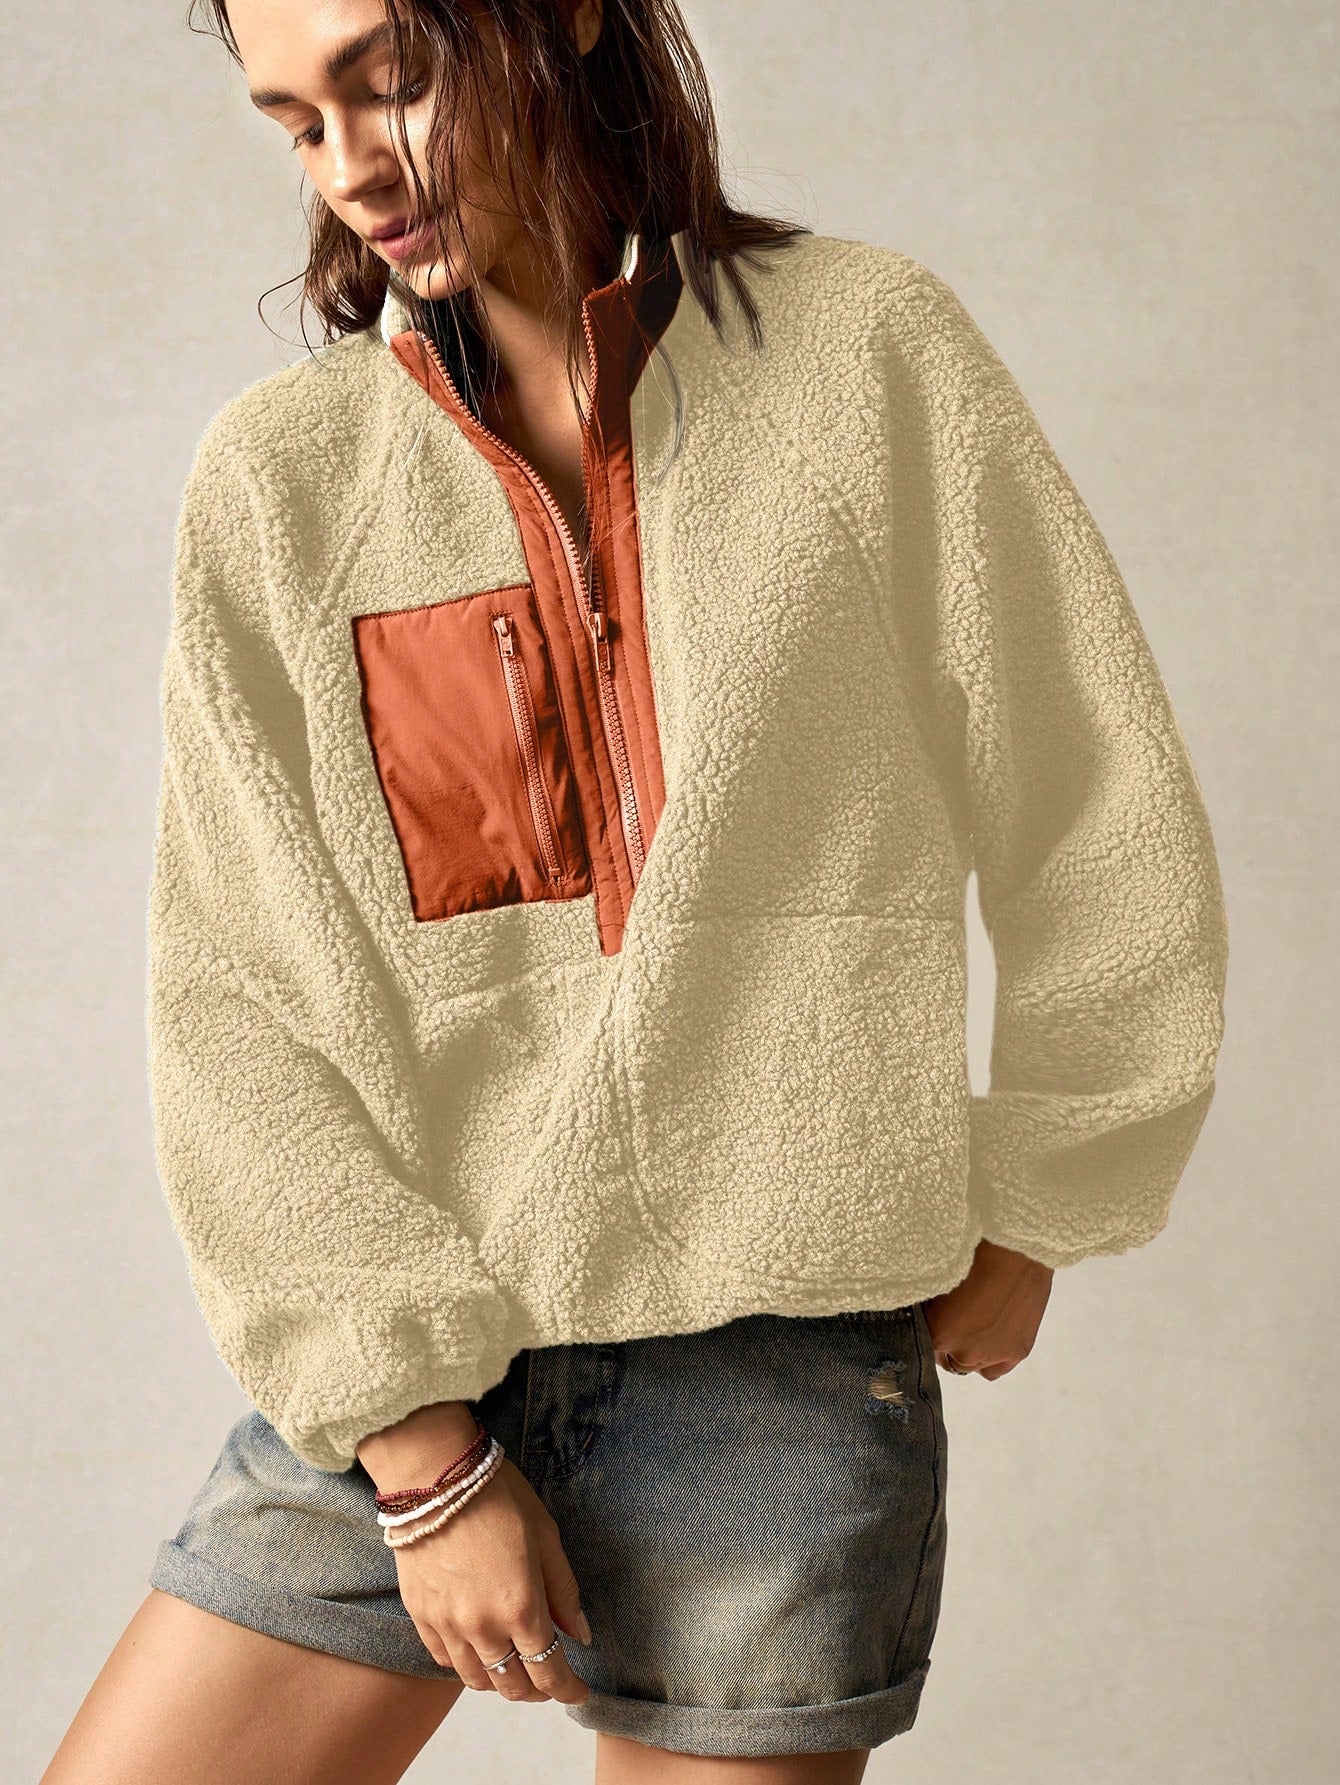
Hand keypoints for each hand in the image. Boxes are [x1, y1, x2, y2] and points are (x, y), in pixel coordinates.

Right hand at [356, 1403, 591, 1704]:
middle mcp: (483, 1627)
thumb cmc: (497, 1495)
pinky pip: (445, 1660)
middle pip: (513, 1686)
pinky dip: (467, 1664)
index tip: (579, 1693)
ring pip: (477, 1680)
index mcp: (521, 1607)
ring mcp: (447, 1625)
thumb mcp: (545, 1536)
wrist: (433, 1474)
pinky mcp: (420, 1615)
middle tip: (550, 1679)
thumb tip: (582, 1635)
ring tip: (516, 1664)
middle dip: (538, 1690)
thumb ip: (564, 1591)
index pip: (550, 1672)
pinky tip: (480, 1648)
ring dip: (502, 1681)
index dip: (568, 1690)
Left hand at [921, 1239, 1053, 1379]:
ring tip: (975, 1325)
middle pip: (947, 1359)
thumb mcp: (938, 1282)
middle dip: (948, 1343)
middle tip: (955, 1321)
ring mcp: (991, 1355)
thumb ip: (929, 1309)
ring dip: (969, 1351)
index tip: (932, 1322)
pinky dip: (990, 1359)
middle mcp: (964, 1352)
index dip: (927, 1333)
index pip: (922, 1348)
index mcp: (938, 1334)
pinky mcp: (1016, 1352)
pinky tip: (990, 1339)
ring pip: (971, 1365)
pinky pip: (994, 1370)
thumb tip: (922, 1315)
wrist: (1015, 1248)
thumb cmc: (973, 1255)